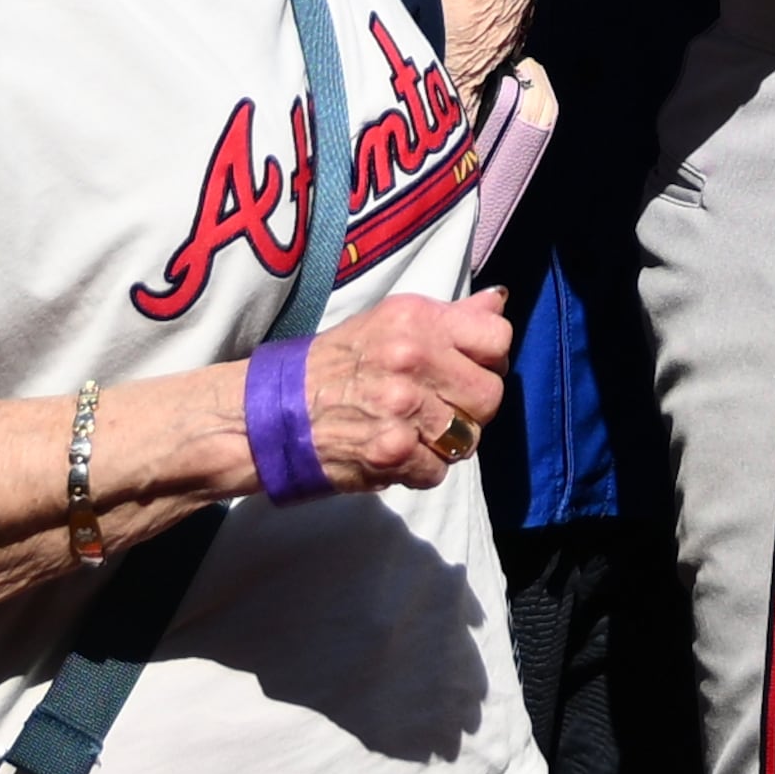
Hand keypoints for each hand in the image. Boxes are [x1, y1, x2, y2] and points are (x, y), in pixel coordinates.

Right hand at [295, 290, 512, 495]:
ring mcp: (403, 407)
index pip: (498, 339)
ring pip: (468, 438)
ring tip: (414, 431)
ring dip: (446, 443)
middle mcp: (412, 358)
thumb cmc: (338, 364)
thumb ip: (450, 316)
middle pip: (490, 395)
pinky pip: (438, 471)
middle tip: (440, 408)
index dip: (488, 360)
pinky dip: (420, 470)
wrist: (276, 412)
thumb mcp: (391, 321)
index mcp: (416, 319)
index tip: (466, 370)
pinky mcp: (392, 452)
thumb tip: (497, 302)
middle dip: (471, 408)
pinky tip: (395, 452)